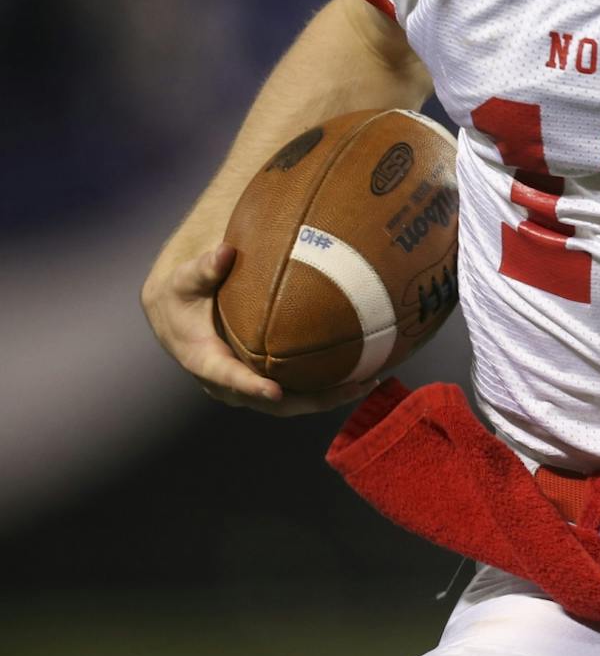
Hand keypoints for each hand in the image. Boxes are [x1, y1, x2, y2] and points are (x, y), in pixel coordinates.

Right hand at [141, 242, 378, 415]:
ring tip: (368, 382)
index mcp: (204, 360)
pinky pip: (295, 392)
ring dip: (328, 398)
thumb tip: (224, 251)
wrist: (175, 315)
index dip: (250, 386)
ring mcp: (247, 386)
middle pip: (272, 402)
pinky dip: (325, 388)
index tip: (274, 391)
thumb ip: (205, 268)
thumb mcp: (186, 280)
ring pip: (290, 403)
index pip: (228, 377)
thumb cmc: (182, 294)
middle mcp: (227, 383)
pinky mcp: (263, 380)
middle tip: (352, 388)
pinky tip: (361, 374)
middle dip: (313, 400)